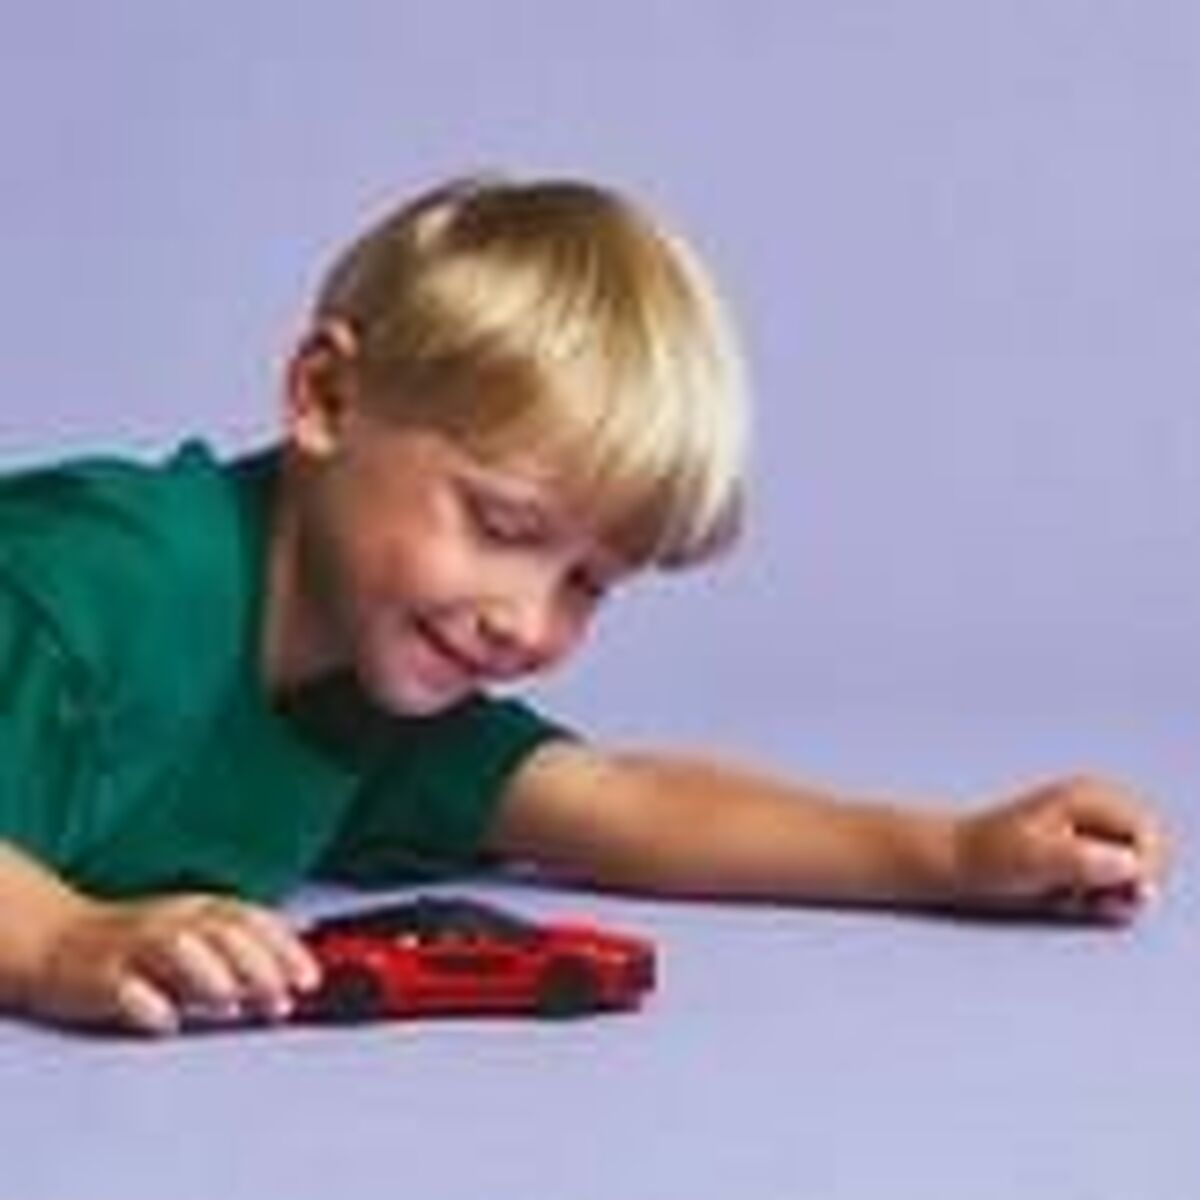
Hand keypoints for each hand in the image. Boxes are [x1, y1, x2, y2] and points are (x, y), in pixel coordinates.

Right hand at [32, 893, 320, 1034]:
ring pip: (176, 947)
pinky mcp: (97, 975)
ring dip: (209, 974)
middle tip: (282, 999)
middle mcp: (172, 920)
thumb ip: (242, 958)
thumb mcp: (196, 941)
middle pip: (222, 932)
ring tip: (232, 1002)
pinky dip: (148, 1003)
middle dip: (259, 964)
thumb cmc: (140, 947)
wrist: (57, 940)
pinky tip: (168, 1022)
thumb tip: (291, 983)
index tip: (311, 979)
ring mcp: (135, 945)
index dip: (285, 948)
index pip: (252, 919)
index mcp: (200, 910)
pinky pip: (124, 986)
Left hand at [953, 774, 1168, 922]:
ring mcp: (1088, 832)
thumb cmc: (990, 856)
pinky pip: (1106, 884)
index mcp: (1088, 797)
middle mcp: (1094, 809)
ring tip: (1067, 895)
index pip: (1148, 835)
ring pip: (1127, 874)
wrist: (956, 862)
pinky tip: (1063, 897)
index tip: (1116, 892)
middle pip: (1144, 854)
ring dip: (1107, 893)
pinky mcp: (1078, 855)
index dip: (1141, 869)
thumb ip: (1087, 862)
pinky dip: (1092, 897)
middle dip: (1124, 883)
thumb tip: (1130, 867)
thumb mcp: (1038, 859)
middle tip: (1085, 896)